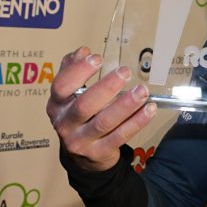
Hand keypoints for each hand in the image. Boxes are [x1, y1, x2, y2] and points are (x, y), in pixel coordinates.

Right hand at [46, 46, 156, 171]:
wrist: (82, 154)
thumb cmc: (78, 115)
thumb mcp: (69, 93)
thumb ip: (73, 69)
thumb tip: (83, 51)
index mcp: (56, 105)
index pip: (61, 87)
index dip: (78, 71)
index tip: (98, 58)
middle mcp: (65, 124)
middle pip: (84, 105)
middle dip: (106, 87)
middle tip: (125, 72)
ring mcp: (81, 141)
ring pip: (104, 122)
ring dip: (125, 105)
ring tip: (142, 91)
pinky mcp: (99, 153)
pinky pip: (120, 136)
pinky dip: (137, 122)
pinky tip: (149, 109)